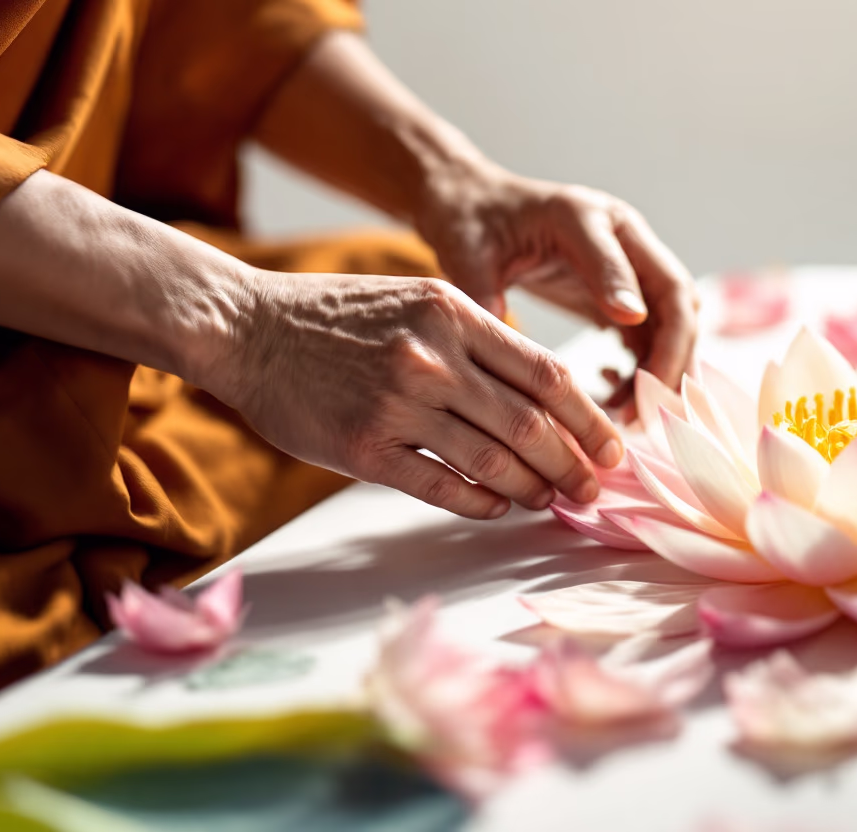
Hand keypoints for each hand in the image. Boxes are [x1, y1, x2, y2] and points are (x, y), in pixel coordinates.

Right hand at [220, 272, 623, 518]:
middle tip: (592, 491)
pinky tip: (498, 508)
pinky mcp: (363, 447)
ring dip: (532, 489)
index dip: (589, 419)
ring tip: (551, 501)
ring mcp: (397, 404)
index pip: (547, 374)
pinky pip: (440, 486)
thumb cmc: (336, 315)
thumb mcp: (417, 300)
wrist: (246, 326)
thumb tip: (541, 400)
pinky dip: (479, 503)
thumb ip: (476, 340)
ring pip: (492, 461)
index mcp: (453, 313)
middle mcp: (432, 357)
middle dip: (573, 465)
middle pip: (529, 424)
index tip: (610, 448)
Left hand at [415, 162, 699, 392]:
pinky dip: (645, 374)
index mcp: (580, 216)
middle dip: (671, 353)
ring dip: (664, 371)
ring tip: (630, 418)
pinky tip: (616, 402)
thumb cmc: (473, 224)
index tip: (626, 326)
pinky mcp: (626, 296)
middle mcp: (622, 237)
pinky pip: (653, 340)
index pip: (616, 255)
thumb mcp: (468, 250)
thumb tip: (494, 329)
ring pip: (674, 322)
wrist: (480, 208)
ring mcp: (632, 267)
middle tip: (647, 406)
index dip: (624, 291)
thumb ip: (481, 285)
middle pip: (676, 294)